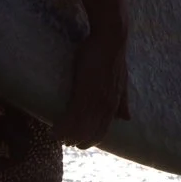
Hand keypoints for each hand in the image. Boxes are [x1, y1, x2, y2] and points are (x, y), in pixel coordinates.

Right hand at [53, 31, 129, 148]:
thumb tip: (127, 118)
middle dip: (78, 141)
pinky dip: (62, 126)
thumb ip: (123, 101)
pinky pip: (71, 117)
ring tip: (55, 136)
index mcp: (113, 104)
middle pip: (91, 134)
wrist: (110, 39)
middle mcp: (106, 105)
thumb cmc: (112, 57)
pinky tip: (53, 130)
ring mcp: (94, 99)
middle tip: (65, 142)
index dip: (91, 139)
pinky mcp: (82, 92)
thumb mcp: (122, 83)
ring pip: (79, 128)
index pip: (103, 130)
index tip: (80, 143)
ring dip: (66, 135)